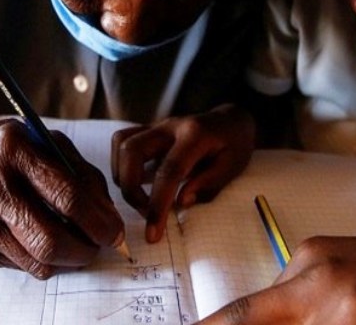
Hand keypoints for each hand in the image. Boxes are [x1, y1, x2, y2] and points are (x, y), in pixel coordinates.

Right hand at [0, 118, 124, 278]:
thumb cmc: (15, 150)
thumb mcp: (51, 144)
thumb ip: (84, 176)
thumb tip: (110, 218)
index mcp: (13, 149)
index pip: (66, 196)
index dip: (98, 221)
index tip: (115, 233)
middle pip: (49, 239)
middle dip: (85, 250)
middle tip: (101, 246)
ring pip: (37, 261)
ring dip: (69, 260)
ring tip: (81, 245)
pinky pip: (23, 266)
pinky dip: (46, 260)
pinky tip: (49, 240)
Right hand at [111, 104, 254, 242]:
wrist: (231, 121)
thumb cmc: (234, 145)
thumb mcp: (232, 166)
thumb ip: (208, 184)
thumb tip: (180, 202)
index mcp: (194, 135)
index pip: (169, 170)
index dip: (158, 204)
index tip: (153, 232)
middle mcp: (170, 126)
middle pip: (132, 150)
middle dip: (129, 187)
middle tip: (144, 212)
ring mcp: (156, 126)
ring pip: (121, 143)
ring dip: (122, 175)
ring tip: (139, 198)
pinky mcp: (148, 131)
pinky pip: (122, 141)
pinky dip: (121, 165)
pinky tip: (135, 182)